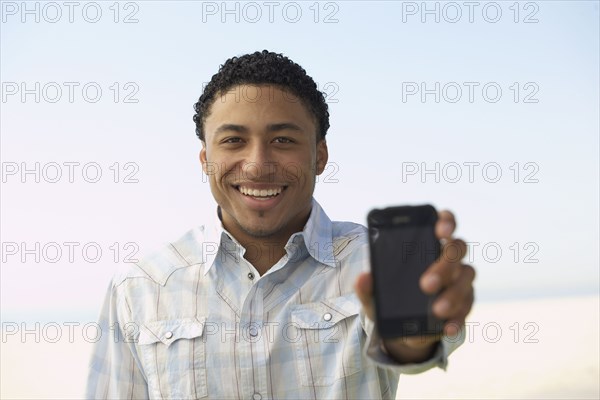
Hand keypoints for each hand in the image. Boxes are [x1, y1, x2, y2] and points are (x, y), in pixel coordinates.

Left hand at [354, 210, 475, 363]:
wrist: (402, 329)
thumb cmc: (390, 299)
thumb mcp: (374, 295)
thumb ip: (367, 287)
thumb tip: (363, 278)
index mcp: (428, 245)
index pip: (443, 222)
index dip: (446, 221)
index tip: (441, 231)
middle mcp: (449, 258)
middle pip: (457, 250)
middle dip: (444, 265)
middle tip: (426, 284)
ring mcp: (460, 279)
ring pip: (466, 277)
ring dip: (453, 294)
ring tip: (437, 310)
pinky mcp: (465, 302)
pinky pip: (467, 307)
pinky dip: (458, 317)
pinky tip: (447, 327)